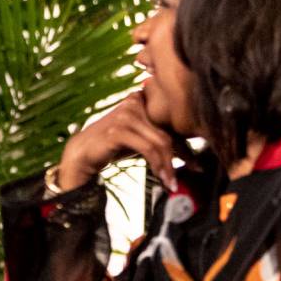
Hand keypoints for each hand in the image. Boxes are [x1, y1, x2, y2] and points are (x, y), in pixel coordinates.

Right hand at [55, 92, 179, 189]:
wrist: (82, 152)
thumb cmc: (113, 146)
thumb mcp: (140, 139)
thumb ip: (159, 139)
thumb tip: (191, 156)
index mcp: (141, 98)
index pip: (169, 123)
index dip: (186, 144)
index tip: (198, 164)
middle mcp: (134, 101)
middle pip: (167, 132)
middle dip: (181, 156)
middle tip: (191, 173)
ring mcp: (125, 114)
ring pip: (160, 141)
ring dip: (168, 165)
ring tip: (171, 182)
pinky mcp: (118, 129)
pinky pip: (147, 148)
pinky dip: (157, 165)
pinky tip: (161, 177)